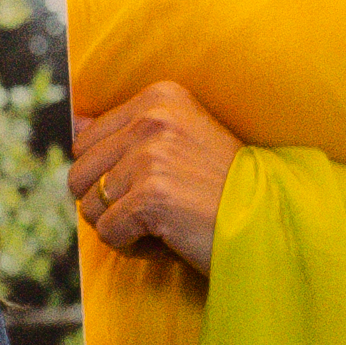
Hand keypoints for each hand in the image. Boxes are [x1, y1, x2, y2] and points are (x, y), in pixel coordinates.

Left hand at [70, 81, 241, 274]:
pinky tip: (169, 238)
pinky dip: (134, 247)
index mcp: (158, 97)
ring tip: (165, 223)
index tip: (157, 183)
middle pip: (80, 174)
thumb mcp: (179, 140)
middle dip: (111, 203)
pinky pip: (108, 234)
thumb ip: (125, 129)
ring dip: (122, 226)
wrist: (271, 221)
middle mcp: (153, 118)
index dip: (113, 176)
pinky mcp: (151, 196)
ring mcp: (151, 156)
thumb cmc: (223, 187)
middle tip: (158, 209)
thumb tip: (74, 123)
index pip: (86, 142)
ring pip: (89, 207)